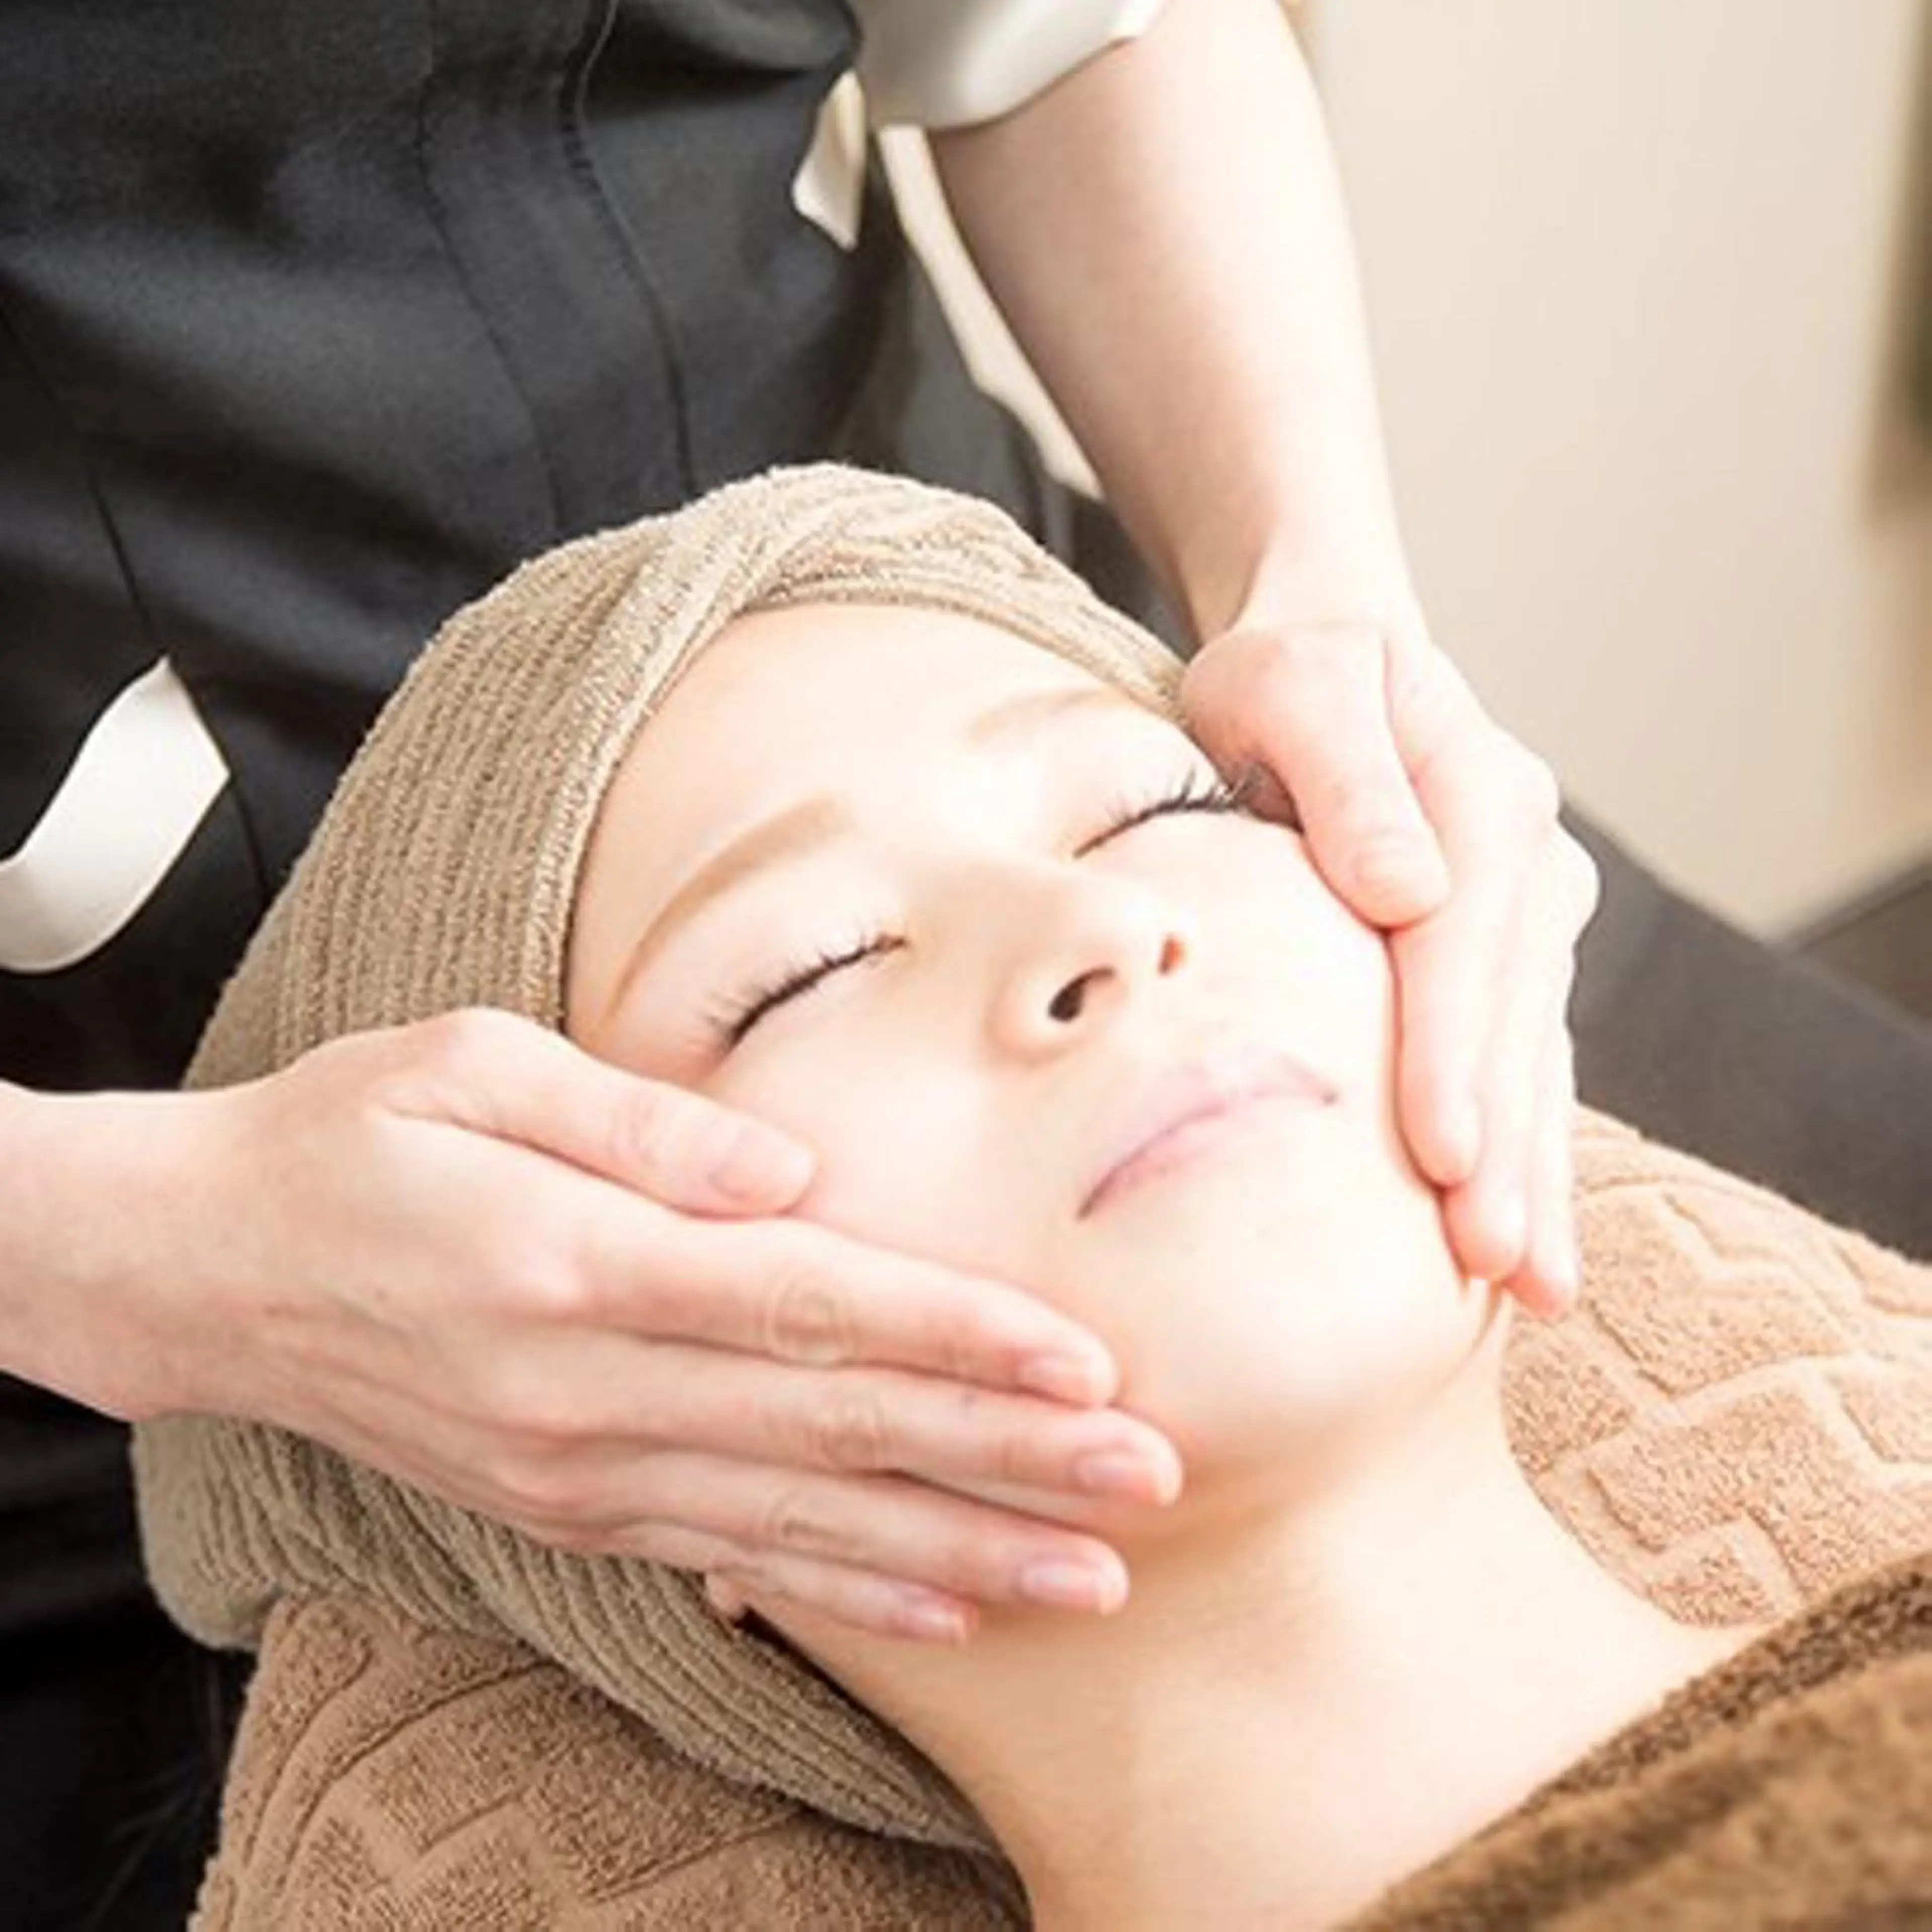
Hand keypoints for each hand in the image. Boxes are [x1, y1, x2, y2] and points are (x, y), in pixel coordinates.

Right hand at [89, 1011, 1180, 1640]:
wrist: (206, 1268)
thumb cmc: (350, 1136)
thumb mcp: (467, 1065)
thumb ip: (638, 1121)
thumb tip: (791, 1170)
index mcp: (578, 1262)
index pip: (808, 1307)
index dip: (952, 1336)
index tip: (1081, 1361)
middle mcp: (588, 1390)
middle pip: (834, 1428)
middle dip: (1003, 1456)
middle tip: (1147, 1478)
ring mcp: (576, 1468)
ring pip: (803, 1521)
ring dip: (958, 1550)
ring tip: (1091, 1576)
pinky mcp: (566, 1504)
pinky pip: (730, 1560)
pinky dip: (845, 1593)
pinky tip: (946, 1610)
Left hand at [1178, 596, 1598, 1315]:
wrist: (1324, 654)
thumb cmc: (1285, 673)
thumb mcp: (1293, 686)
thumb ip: (1345, 777)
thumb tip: (1408, 888)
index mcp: (1482, 795)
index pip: (1462, 946)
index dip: (1453, 1053)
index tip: (1441, 1154)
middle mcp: (1525, 863)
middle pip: (1513, 1021)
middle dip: (1505, 1145)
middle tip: (1493, 1260)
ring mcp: (1523, 920)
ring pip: (1533, 1058)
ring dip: (1533, 1171)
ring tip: (1533, 1284)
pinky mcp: (1498, 962)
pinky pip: (1519, 1063)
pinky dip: (1525, 1149)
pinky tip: (1526, 1239)